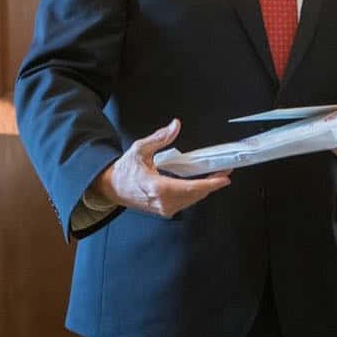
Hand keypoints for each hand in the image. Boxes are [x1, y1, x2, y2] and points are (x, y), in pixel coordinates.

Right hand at [91, 118, 230, 217]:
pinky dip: (196, 193)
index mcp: (158, 188)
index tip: (224, 178)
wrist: (111, 188)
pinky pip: (186, 202)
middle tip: (224, 171)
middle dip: (213, 183)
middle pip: (196, 195)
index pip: (191, 188)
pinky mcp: (165, 211)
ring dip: (205, 189)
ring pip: (193, 200)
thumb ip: (160, 137)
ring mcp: (164, 209)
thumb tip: (175, 126)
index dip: (211, 184)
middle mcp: (163, 202)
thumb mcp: (140, 149)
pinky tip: (201, 184)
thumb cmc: (124, 171)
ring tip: (216, 176)